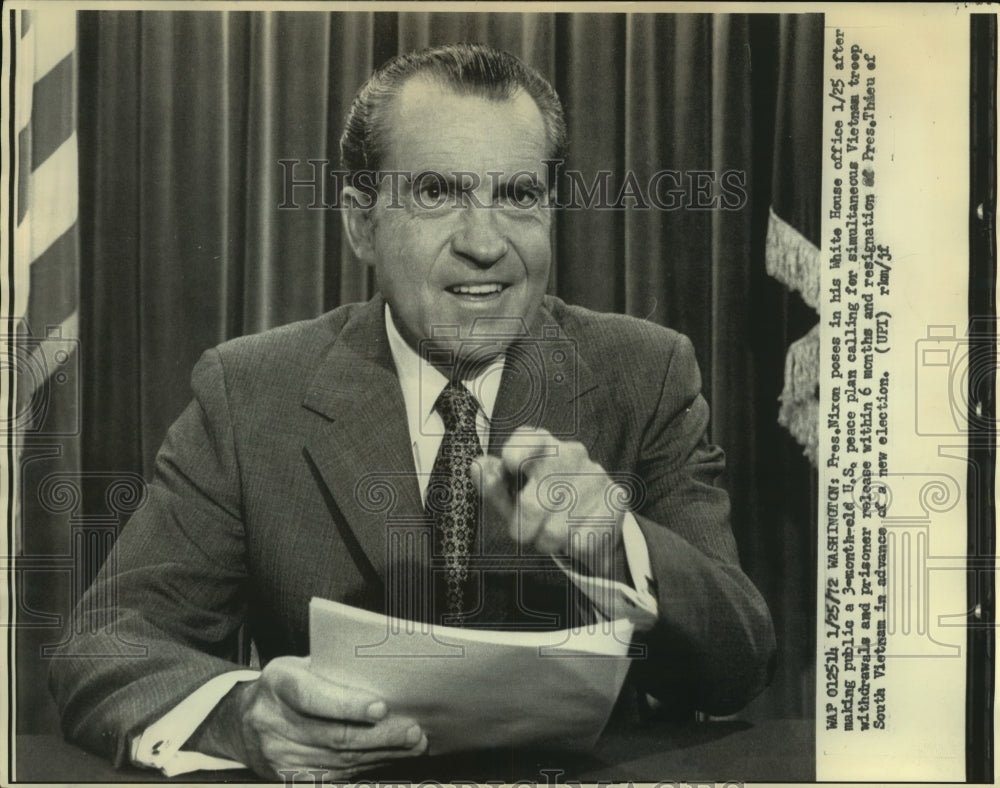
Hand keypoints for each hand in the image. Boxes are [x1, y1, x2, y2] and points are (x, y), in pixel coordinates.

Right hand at [196, 656, 426, 779]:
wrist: (243, 722)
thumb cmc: (285, 686)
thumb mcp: (301, 665)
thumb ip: (334, 669)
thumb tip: (384, 675)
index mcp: (278, 684)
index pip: (314, 698)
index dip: (349, 705)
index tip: (381, 707)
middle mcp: (273, 722)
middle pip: (334, 736)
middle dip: (380, 736)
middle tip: (412, 731)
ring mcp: (279, 756)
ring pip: (340, 760)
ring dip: (382, 754)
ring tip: (412, 745)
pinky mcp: (289, 778)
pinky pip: (335, 775)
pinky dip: (367, 766)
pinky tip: (389, 757)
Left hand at [473, 427, 625, 577]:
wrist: (594, 522)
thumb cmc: (543, 505)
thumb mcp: (512, 496)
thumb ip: (493, 485)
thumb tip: (478, 466)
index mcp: (542, 444)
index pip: (528, 439)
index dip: (516, 453)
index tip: (511, 466)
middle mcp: (571, 453)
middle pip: (532, 504)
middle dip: (523, 529)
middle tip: (528, 530)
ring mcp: (596, 475)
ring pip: (556, 530)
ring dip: (548, 542)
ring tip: (555, 531)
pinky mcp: (615, 500)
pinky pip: (582, 541)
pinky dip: (574, 548)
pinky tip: (578, 534)